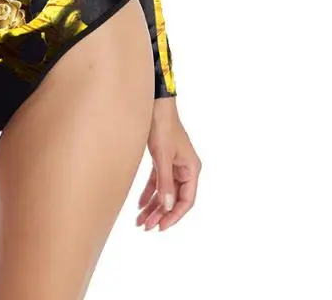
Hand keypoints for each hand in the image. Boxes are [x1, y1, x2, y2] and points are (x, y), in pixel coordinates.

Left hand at [136, 98, 200, 231]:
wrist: (154, 104)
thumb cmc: (162, 126)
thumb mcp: (162, 156)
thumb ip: (165, 182)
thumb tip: (167, 207)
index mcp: (191, 169)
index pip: (187, 200)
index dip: (174, 216)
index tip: (161, 227)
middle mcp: (185, 169)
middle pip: (174, 198)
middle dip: (160, 214)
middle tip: (145, 226)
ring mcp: (174, 164)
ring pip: (165, 192)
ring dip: (153, 206)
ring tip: (140, 221)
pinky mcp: (163, 160)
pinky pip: (158, 182)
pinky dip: (150, 193)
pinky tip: (139, 204)